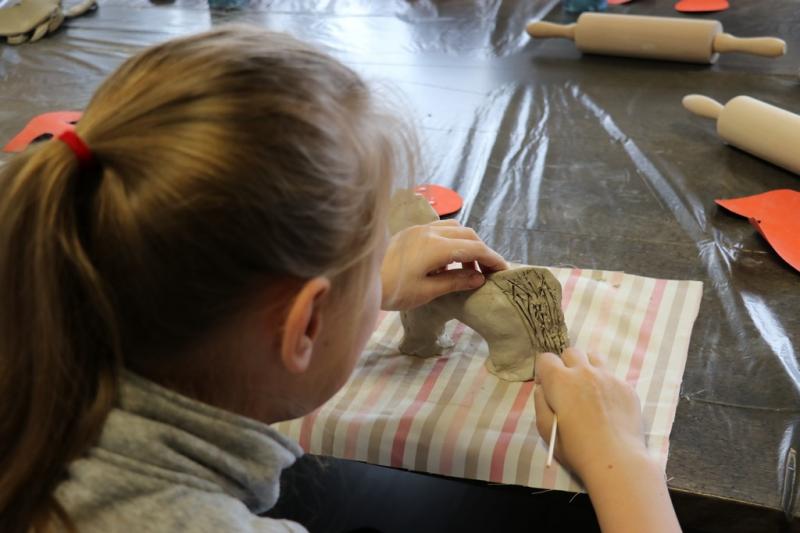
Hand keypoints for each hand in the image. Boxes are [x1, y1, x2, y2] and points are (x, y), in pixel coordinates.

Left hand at [381, 220, 507, 310]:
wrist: (358, 278)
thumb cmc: (391, 290)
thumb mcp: (426, 292)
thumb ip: (455, 282)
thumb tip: (479, 278)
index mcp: (437, 246)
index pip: (475, 249)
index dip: (492, 259)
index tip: (504, 272)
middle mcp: (430, 231)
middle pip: (468, 235)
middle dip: (482, 252)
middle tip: (488, 272)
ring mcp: (419, 229)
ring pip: (455, 229)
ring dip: (467, 245)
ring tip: (468, 268)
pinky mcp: (410, 232)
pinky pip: (441, 230)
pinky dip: (453, 241)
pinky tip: (448, 261)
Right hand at [533, 347, 646, 481]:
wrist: (616, 460)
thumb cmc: (576, 448)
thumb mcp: (545, 429)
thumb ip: (540, 403)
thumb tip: (543, 389)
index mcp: (560, 381)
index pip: (546, 358)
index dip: (543, 371)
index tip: (547, 387)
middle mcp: (584, 372)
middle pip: (571, 352)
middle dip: (565, 365)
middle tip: (568, 387)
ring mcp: (608, 377)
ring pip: (594, 358)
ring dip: (587, 367)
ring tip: (589, 389)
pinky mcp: (626, 387)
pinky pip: (612, 376)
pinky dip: (606, 385)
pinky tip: (608, 407)